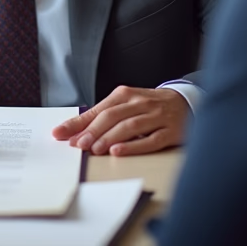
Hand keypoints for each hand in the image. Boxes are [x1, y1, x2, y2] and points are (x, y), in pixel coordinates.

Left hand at [52, 86, 189, 155]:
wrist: (186, 102)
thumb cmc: (150, 106)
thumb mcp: (126, 104)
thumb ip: (103, 116)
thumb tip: (76, 131)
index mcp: (125, 95)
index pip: (98, 110)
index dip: (78, 123)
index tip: (60, 133)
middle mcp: (140, 103)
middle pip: (112, 116)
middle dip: (92, 131)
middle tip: (77, 144)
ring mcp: (156, 117)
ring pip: (129, 127)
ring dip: (109, 138)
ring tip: (94, 149)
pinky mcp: (169, 131)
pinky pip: (150, 139)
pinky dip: (133, 146)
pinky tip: (118, 151)